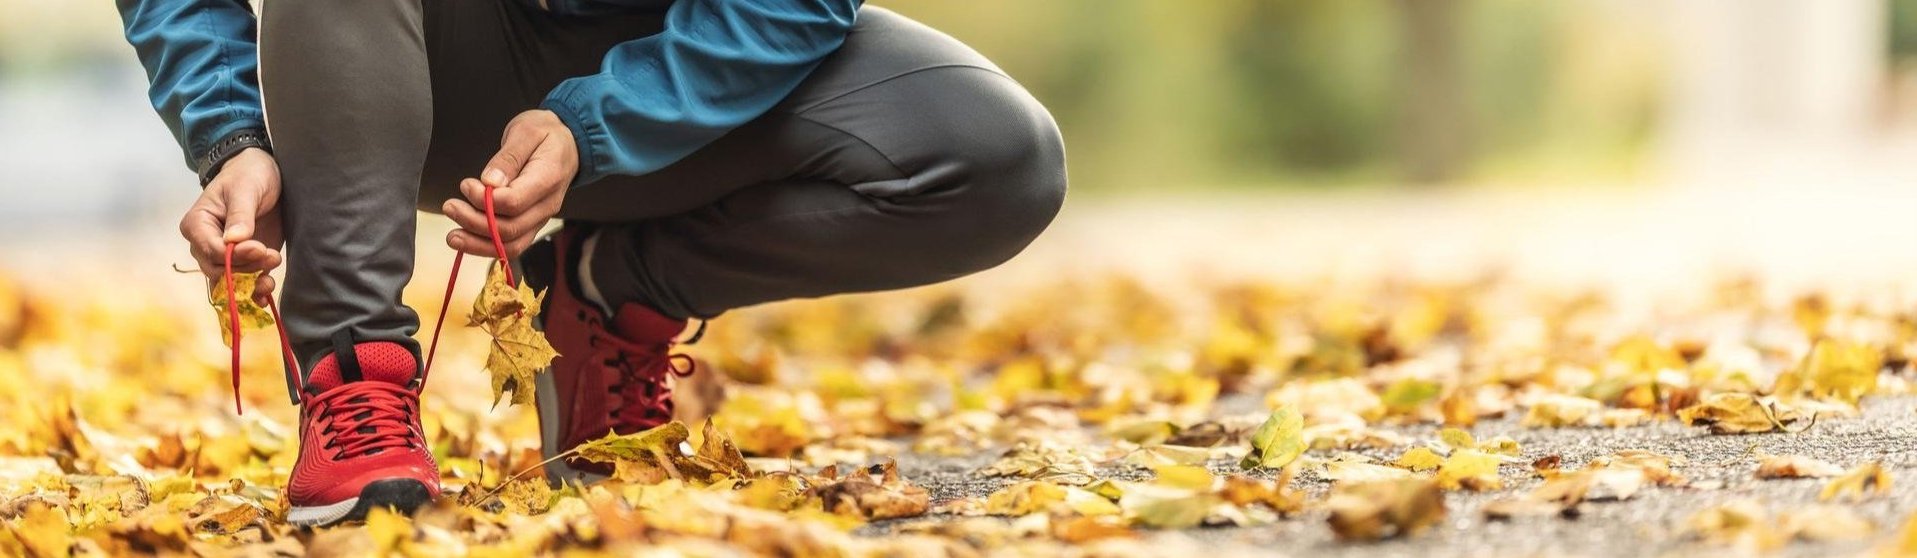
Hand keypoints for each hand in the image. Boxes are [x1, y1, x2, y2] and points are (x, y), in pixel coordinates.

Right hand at [180, 147, 283, 304]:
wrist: (263, 173)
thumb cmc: (248, 175)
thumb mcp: (245, 188)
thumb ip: (240, 214)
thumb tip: (233, 240)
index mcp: (197, 225)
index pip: (211, 250)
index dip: (235, 255)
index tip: (259, 246)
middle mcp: (206, 244)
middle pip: (219, 270)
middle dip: (246, 268)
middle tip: (271, 255)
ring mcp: (226, 254)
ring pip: (230, 281)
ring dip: (251, 283)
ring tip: (273, 269)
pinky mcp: (245, 260)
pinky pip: (244, 283)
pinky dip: (254, 291)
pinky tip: (266, 293)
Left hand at [444, 109, 576, 257]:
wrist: (567, 144)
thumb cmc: (545, 134)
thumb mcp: (526, 132)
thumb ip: (508, 158)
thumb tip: (489, 182)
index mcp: (548, 179)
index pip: (515, 202)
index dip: (485, 200)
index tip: (466, 185)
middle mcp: (547, 205)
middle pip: (511, 228)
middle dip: (475, 223)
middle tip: (450, 207)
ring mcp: (540, 218)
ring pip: (511, 244)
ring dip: (478, 243)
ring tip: (452, 236)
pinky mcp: (532, 223)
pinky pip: (512, 244)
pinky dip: (487, 247)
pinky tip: (467, 241)